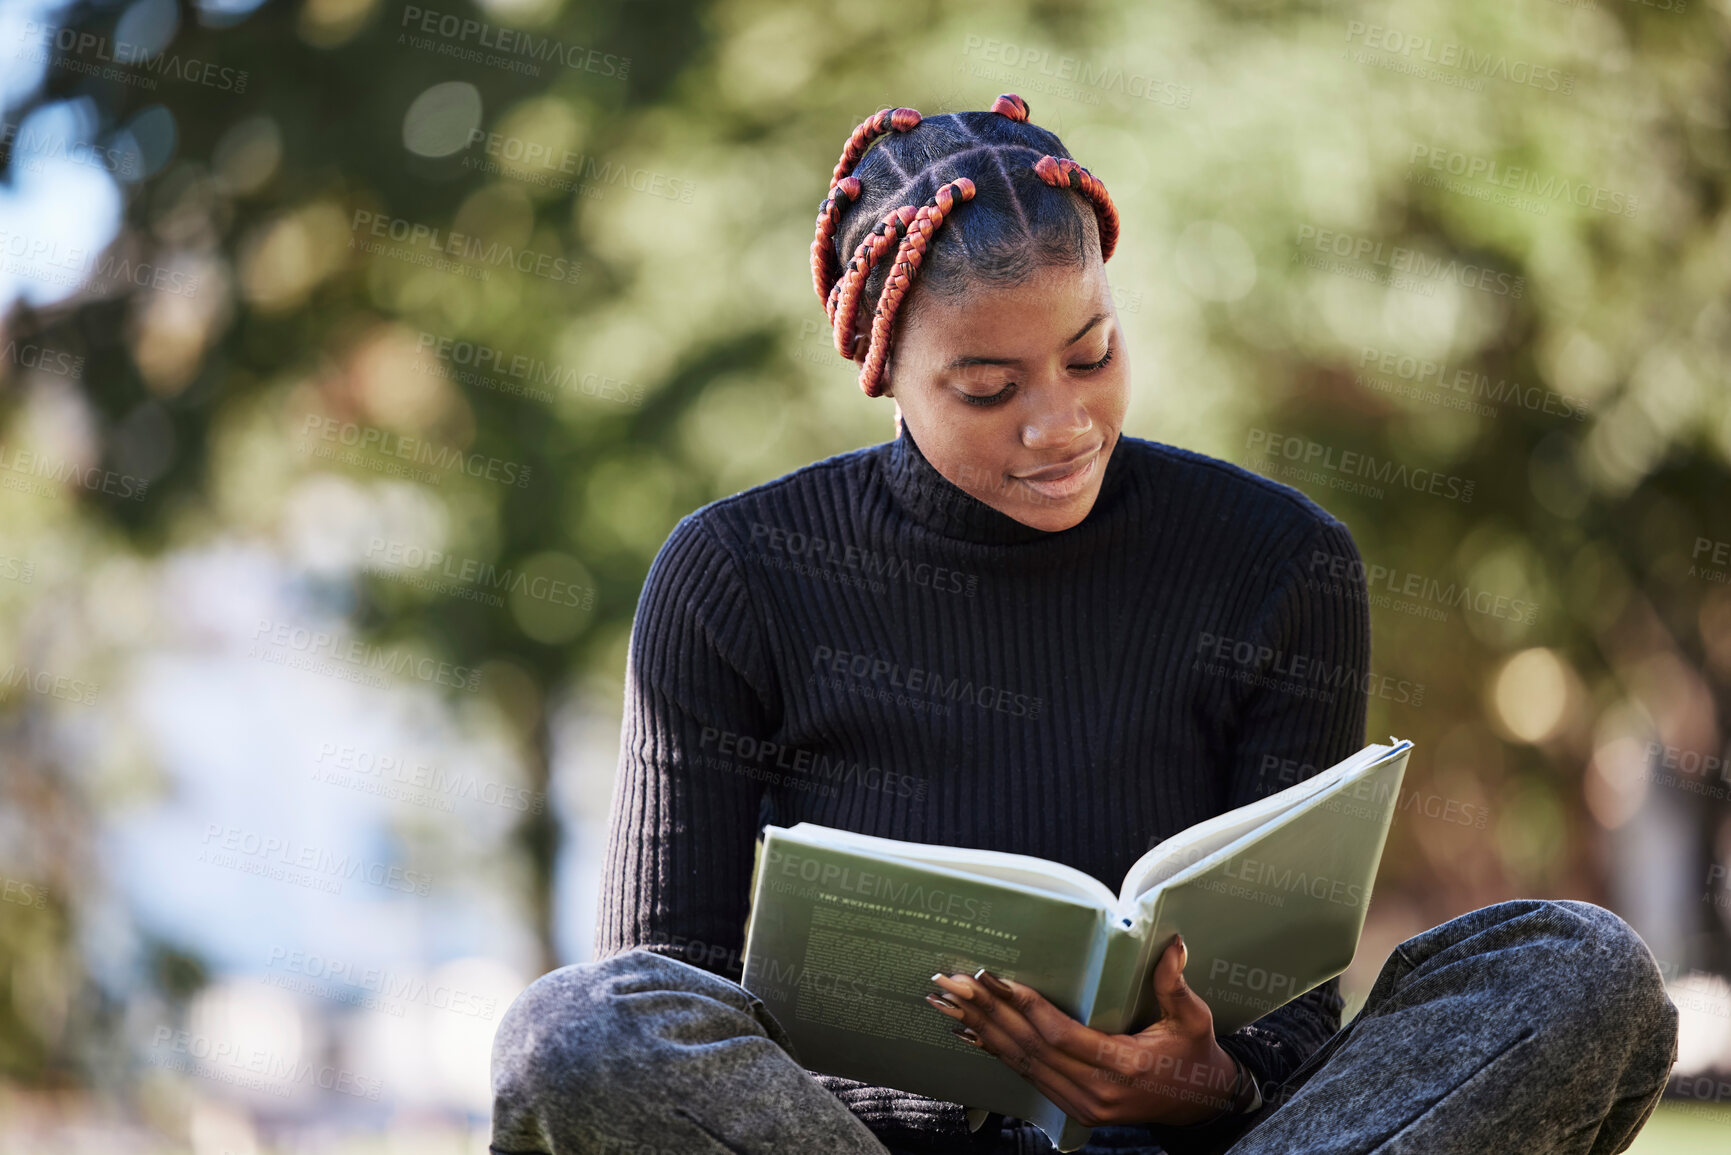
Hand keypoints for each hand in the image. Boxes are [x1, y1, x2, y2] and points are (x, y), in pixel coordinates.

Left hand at [922, 935, 1245, 1127]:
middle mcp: (1097, 1092)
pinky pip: (1029, 1078)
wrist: (1200, 1105)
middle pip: (1032, 1049)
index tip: (997, 979)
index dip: (1027, 1008)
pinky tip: (971, 1035)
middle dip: (990, 1013)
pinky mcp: (1074, 1108)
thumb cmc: (1194, 1055)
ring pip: (1023, 1065)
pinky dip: (998, 1053)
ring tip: (952, 1004)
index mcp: (1125, 1067)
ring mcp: (1082, 1105)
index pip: (1062, 1036)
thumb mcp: (1193, 1019)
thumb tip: (1172, 943)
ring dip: (985, 1032)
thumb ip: (1174, 984)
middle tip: (956, 984)